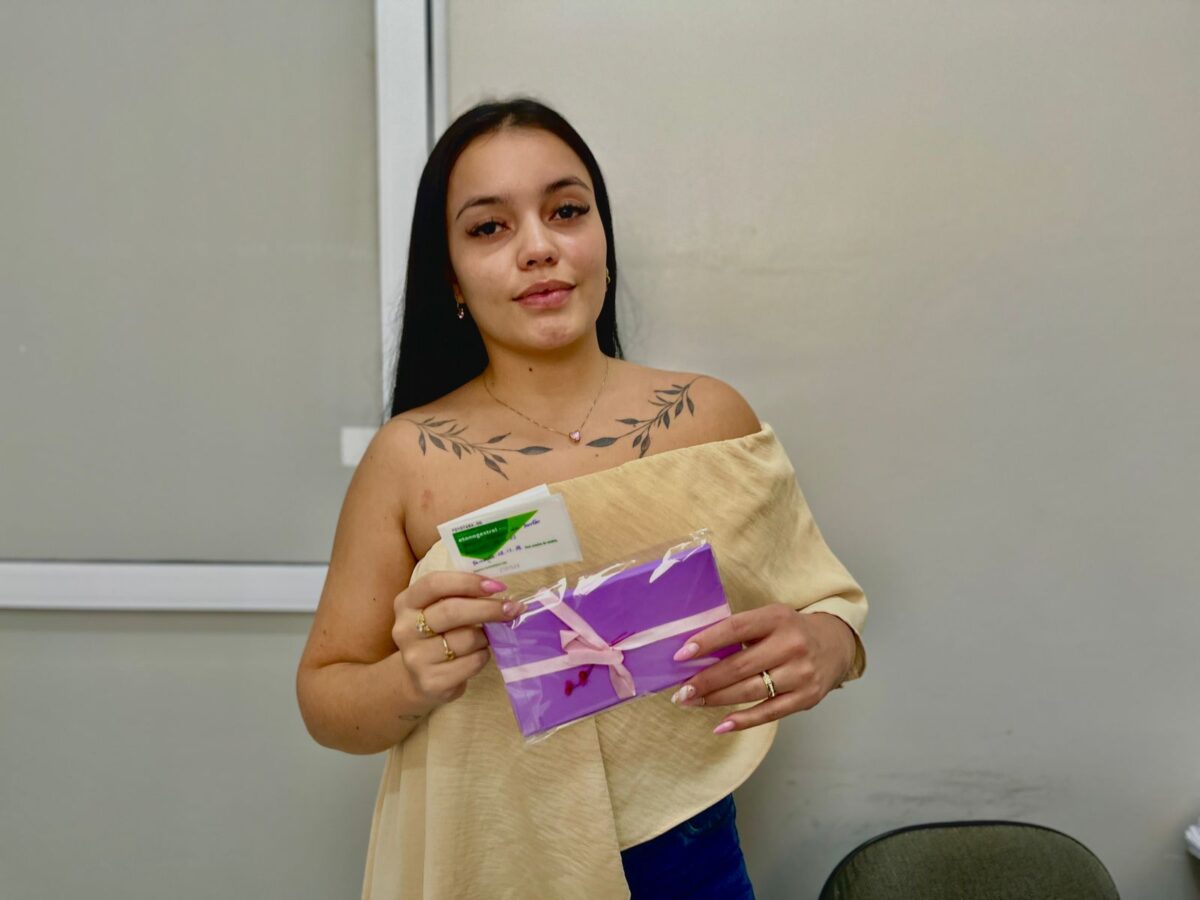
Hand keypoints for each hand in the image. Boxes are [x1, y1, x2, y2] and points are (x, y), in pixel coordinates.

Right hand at [391, 572, 524, 713]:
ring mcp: (416, 658)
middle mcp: (405, 629)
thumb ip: (460, 596)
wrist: (419, 678)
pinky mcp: (431, 682)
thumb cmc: (437, 634)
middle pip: (451, 611)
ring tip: (484, 638)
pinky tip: (478, 654)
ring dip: (485, 636)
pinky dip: (482, 656)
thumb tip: (500, 589)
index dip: (468, 582)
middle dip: (488, 608)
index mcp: (406, 603)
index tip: (497, 586)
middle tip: (513, 608)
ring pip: (466, 639)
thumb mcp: (438, 609)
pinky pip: (472, 662)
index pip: (435, 584)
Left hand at [669, 604, 856, 733]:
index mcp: (777, 618)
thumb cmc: (790, 631)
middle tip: (681, 690)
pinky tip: (721, 725)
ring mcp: (801, 673)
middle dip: (706, 679)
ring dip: (716, 699)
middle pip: (740, 665)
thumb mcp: (770, 619)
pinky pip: (769, 712)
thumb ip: (741, 632)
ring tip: (691, 702)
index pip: (736, 628)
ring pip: (750, 690)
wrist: (836, 644)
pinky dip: (743, 721)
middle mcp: (792, 644)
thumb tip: (695, 653)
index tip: (680, 655)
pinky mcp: (807, 698)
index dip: (707, 641)